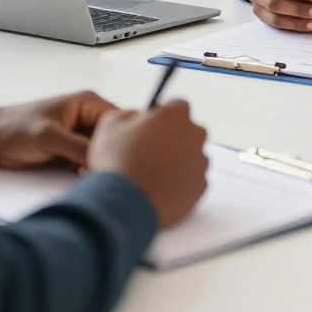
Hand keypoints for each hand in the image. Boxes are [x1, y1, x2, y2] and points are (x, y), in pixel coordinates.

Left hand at [0, 90, 115, 169]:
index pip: (118, 119)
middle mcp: (87, 118)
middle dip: (111, 154)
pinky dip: (89, 173)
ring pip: (101, 153)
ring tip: (98, 178)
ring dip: (100, 165)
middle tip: (110, 171)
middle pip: (112, 138)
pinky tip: (87, 182)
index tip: (122, 157)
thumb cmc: (15, 126)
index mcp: (87, 103)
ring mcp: (79, 137)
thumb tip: (103, 158)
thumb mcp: (49, 136)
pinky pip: (88, 163)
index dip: (123, 138)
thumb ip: (78, 147)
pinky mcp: (71, 153)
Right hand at [88, 99, 207, 226]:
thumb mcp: (110, 124)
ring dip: (177, 160)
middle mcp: (195, 135)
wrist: (125, 206)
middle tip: (148, 150)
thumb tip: (135, 117)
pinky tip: (160, 188)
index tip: (149, 124)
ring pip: (191, 156)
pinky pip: (192, 180)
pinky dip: (180, 183)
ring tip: (152, 173)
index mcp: (177, 115)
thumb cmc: (118, 161)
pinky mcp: (200, 188)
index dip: (161, 113)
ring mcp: (200, 163)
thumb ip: (127, 113)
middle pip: (187, 130)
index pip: (176, 105)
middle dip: (171, 137)